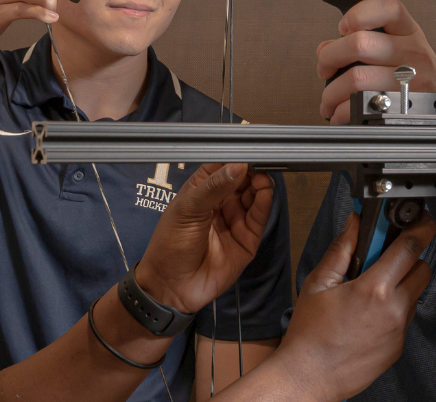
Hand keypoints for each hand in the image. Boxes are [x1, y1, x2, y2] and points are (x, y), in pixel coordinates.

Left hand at [133, 164, 273, 313]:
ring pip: (254, 196)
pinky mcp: (247, 240)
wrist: (171, 287)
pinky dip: (264, 204)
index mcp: (201, 190)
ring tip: (261, 178)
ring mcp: (235, 220)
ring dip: (260, 184)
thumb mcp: (188, 210)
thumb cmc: (170, 245)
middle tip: (259, 163)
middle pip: (243, 180)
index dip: (235, 158)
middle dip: (252, 170)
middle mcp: (220, 202)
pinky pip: (259, 218)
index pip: (223, 167)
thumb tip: (239, 165)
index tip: (248, 149)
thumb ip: (214, 187)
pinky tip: (265, 193)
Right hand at [261, 214, 433, 399]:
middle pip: (422, 268)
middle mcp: (394, 309)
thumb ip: (342, 249)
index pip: (412, 247)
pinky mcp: (399, 346)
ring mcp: (400, 330)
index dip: (420, 226)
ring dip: (401, 284)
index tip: (419, 219)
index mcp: (375, 289)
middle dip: (408, 258)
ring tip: (370, 292)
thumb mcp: (319, 283)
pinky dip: (395, 309)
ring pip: (415, 293)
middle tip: (383, 259)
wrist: (309, 377)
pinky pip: (406, 317)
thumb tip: (355, 223)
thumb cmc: (309, 334)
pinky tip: (369, 315)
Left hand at [316, 0, 435, 123]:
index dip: (359, 14)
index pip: (388, 9)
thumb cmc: (416, 78)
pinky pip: (360, 104)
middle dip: (329, 58)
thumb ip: (366, 42)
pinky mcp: (403, 105)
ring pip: (356, 78)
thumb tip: (326, 48)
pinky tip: (341, 112)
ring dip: (332, 92)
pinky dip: (342, 111)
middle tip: (324, 69)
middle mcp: (413, 53)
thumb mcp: (401, 50)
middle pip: (360, 44)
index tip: (343, 27)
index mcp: (410, 33)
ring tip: (329, 99)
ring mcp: (410, 80)